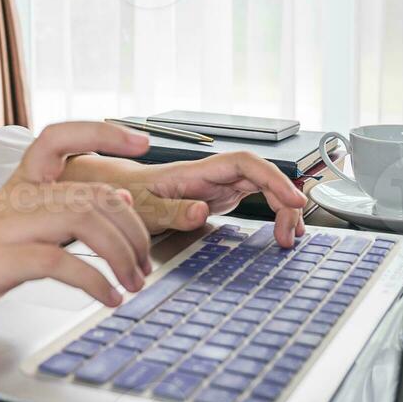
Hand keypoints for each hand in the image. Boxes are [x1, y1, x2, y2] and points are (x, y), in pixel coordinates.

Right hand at [0, 121, 153, 340]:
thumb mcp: (19, 230)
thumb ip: (63, 212)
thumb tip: (118, 199)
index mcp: (18, 185)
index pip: (59, 137)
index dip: (102, 133)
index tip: (142, 142)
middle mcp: (14, 198)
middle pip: (92, 192)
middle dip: (132, 230)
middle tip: (145, 263)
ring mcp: (6, 228)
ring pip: (83, 220)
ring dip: (121, 255)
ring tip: (133, 284)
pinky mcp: (0, 262)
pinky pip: (60, 262)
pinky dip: (95, 282)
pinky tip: (108, 298)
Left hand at [63, 150, 308, 245]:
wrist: (111, 191)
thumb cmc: (122, 195)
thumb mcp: (140, 209)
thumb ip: (170, 211)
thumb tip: (201, 211)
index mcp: (194, 172)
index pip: (243, 163)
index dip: (272, 177)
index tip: (292, 199)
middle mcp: (210, 175)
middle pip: (261, 176)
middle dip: (284, 198)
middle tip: (291, 233)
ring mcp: (216, 186)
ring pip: (261, 188)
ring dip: (281, 209)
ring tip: (289, 237)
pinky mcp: (217, 198)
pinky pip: (254, 200)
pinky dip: (271, 214)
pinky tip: (280, 232)